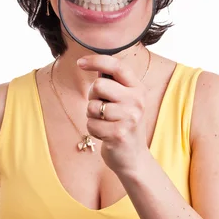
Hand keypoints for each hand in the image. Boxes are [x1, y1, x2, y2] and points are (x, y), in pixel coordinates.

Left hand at [77, 54, 149, 174]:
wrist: (133, 157)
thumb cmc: (123, 124)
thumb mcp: (125, 101)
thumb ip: (113, 84)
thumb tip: (92, 64)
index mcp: (138, 89)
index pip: (117, 66)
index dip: (96, 61)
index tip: (80, 62)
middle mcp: (137, 101)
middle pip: (98, 86)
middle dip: (92, 97)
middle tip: (101, 107)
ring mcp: (130, 118)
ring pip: (92, 106)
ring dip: (92, 116)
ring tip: (105, 123)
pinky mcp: (119, 134)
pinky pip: (91, 124)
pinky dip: (93, 130)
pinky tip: (105, 135)